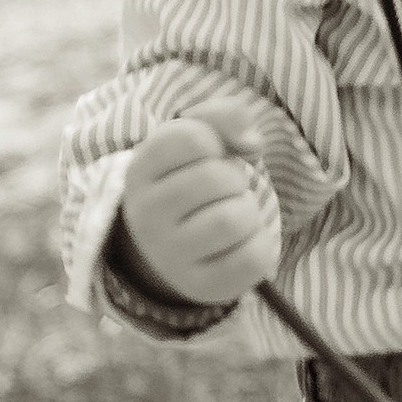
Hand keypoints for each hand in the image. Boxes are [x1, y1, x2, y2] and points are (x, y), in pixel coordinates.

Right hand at [117, 106, 280, 307]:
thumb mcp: (199, 138)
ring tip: (234, 215)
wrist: (176, 249)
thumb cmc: (194, 181)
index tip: (208, 155)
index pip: (190, 137)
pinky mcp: (201, 285)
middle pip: (216, 178)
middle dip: (235, 178)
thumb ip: (224, 116)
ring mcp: (170, 255)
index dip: (215, 140)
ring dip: (248, 211)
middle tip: (225, 190)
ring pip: (232, 219)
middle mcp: (146, 214)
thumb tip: (251, 142)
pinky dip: (260, 244)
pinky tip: (242, 242)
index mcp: (140, 170)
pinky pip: (251, 257)